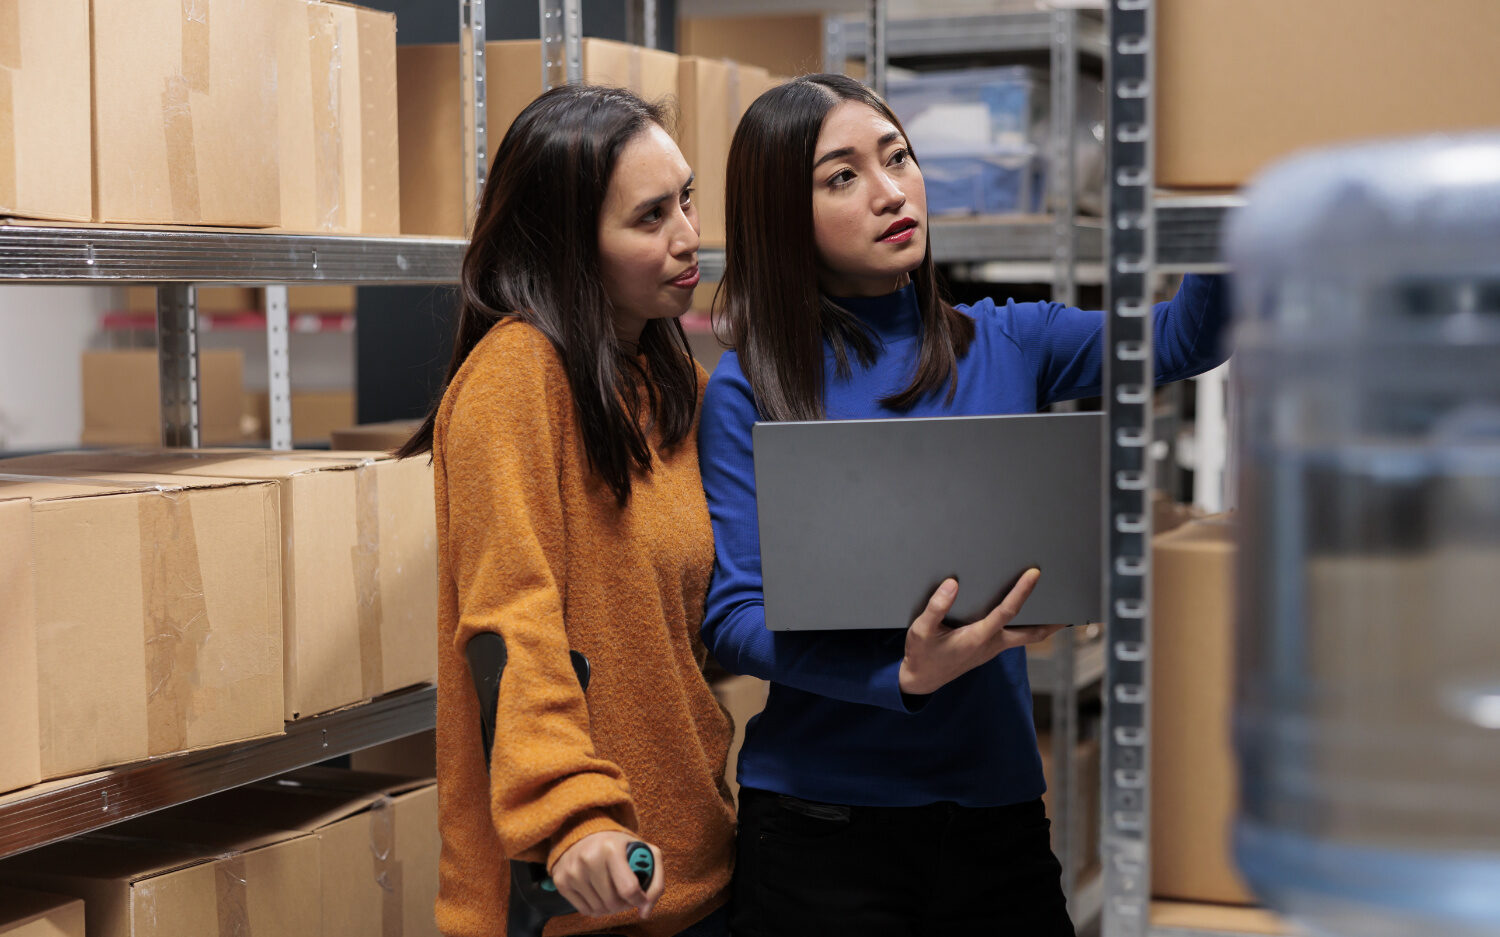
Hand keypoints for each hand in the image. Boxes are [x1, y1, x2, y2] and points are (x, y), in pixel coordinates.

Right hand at [551, 831, 664, 919]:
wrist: (583, 831)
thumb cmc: (617, 845)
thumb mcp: (644, 851)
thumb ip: (655, 881)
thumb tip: (645, 911)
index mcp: (611, 848)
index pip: (629, 889)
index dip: (639, 899)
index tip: (641, 898)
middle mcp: (589, 858)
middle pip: (614, 903)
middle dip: (624, 904)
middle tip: (626, 894)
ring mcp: (572, 871)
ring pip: (600, 910)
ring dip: (610, 906)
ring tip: (612, 891)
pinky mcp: (561, 881)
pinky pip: (585, 911)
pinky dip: (596, 907)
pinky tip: (598, 892)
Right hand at [897, 569, 1059, 695]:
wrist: (921, 680)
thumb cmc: (922, 654)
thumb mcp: (921, 630)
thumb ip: (936, 607)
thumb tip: (952, 584)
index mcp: (977, 637)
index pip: (1007, 611)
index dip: (1022, 591)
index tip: (1033, 574)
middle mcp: (991, 644)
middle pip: (1032, 634)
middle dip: (1053, 621)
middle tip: (1073, 606)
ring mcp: (993, 649)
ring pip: (1027, 638)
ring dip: (1045, 626)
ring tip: (1061, 609)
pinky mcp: (990, 650)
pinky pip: (1016, 638)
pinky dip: (1030, 628)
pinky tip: (1031, 617)